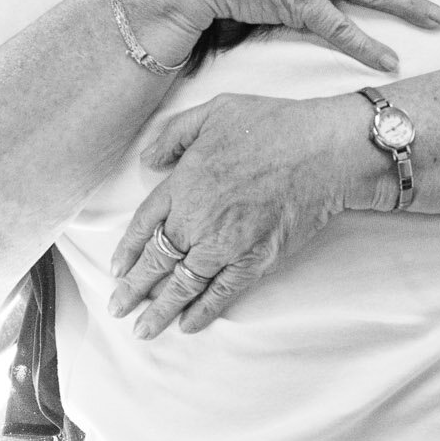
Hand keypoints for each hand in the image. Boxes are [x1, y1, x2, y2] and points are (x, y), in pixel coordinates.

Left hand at [105, 92, 384, 338]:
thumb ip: (174, 134)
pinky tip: (188, 325)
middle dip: (134, 288)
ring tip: (142, 330)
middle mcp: (198, 218)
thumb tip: (148, 159)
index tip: (116, 268)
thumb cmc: (272, 124)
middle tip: (117, 309)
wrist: (323, 150)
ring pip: (184, 284)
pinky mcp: (256, 259)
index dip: (128, 249)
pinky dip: (203, 312)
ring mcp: (226, 243)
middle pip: (157, 259)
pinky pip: (222, 293)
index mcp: (183, 182)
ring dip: (160, 309)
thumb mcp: (214, 110)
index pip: (144, 223)